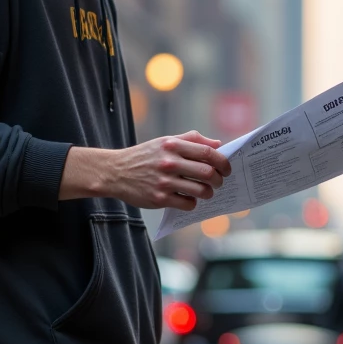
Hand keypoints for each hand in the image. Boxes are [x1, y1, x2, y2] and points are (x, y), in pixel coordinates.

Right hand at [60, 132, 230, 209]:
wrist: (115, 172)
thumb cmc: (144, 156)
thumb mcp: (165, 141)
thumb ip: (191, 140)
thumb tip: (217, 145)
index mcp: (173, 145)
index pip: (208, 153)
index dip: (223, 162)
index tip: (227, 169)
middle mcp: (169, 162)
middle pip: (208, 173)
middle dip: (219, 180)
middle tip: (219, 183)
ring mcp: (164, 181)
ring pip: (201, 191)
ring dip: (208, 193)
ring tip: (206, 192)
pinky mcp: (159, 198)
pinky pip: (187, 204)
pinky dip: (193, 203)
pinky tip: (188, 199)